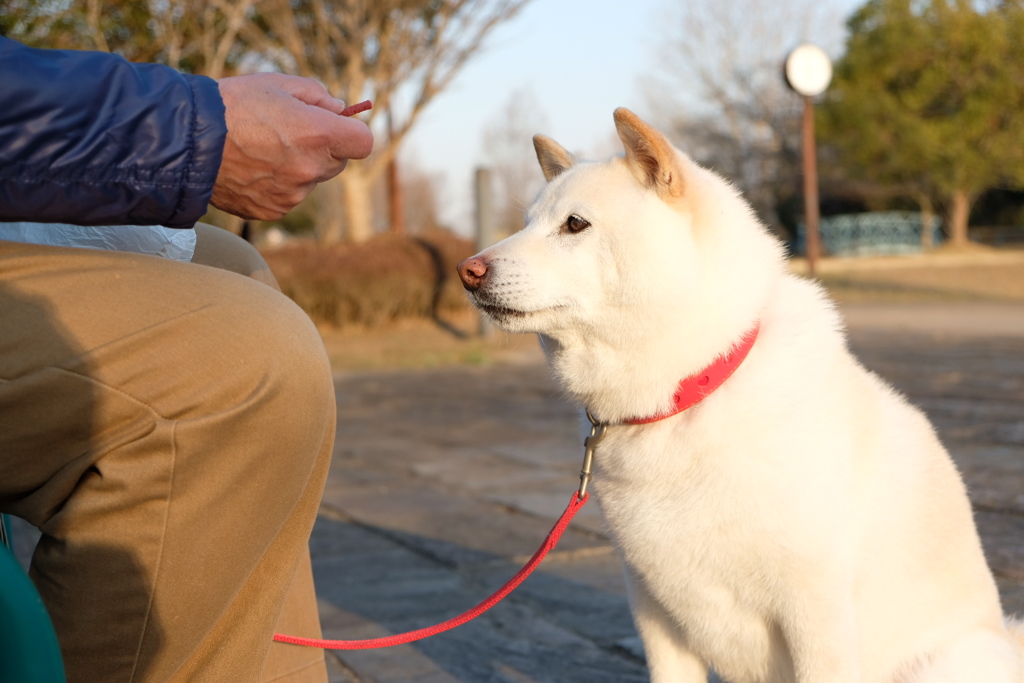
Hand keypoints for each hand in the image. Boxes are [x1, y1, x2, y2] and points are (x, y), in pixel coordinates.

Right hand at [211, 73, 373, 220]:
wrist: (188, 140)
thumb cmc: (233, 104)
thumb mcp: (278, 84)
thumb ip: (317, 95)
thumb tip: (340, 109)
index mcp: (318, 135)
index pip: (363, 142)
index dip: (351, 133)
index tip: (337, 126)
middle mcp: (310, 169)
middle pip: (338, 163)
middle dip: (324, 148)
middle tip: (291, 133)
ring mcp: (293, 194)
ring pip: (311, 180)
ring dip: (299, 167)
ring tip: (261, 149)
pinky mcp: (273, 210)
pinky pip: (288, 196)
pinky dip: (278, 184)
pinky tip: (252, 168)